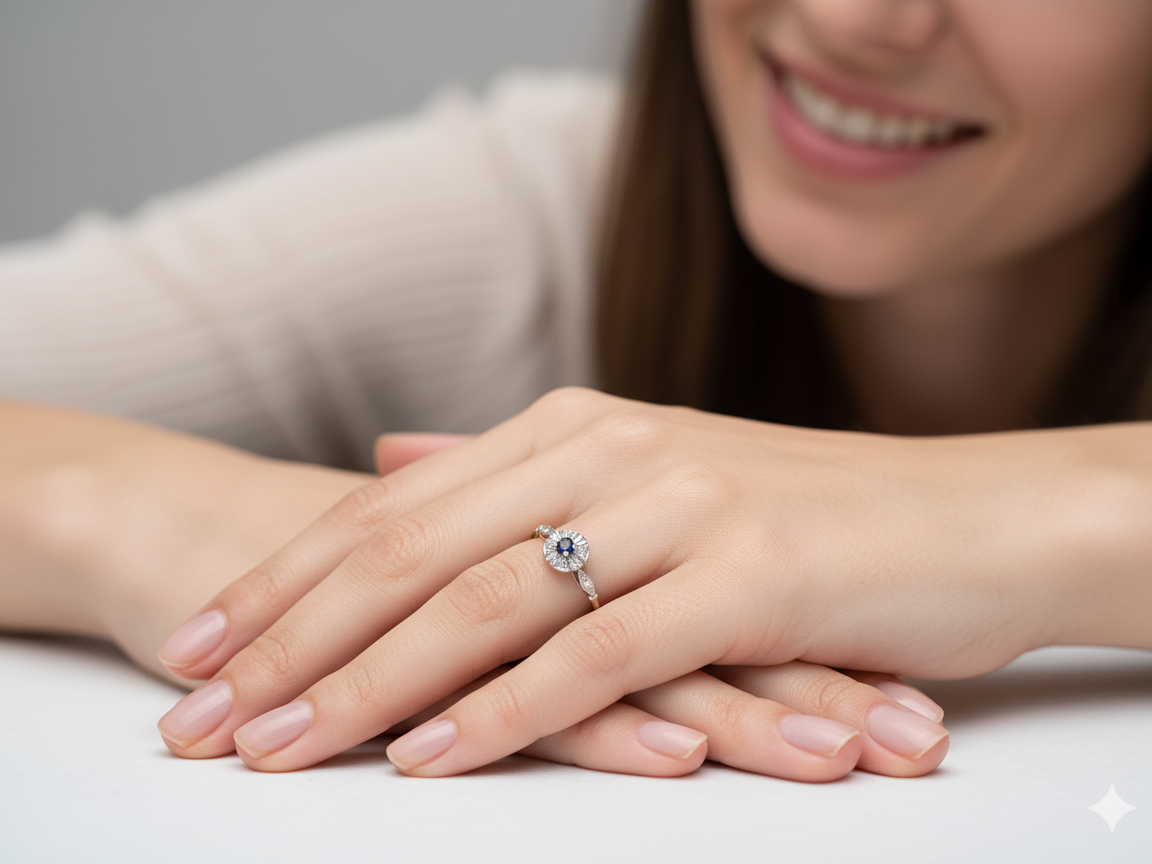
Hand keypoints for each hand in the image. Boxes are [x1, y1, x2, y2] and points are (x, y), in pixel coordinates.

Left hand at [156, 388, 988, 775]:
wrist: (965, 515)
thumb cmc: (800, 509)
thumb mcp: (644, 466)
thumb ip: (509, 467)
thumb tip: (390, 458)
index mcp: (574, 427)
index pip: (394, 509)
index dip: (284, 578)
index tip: (199, 640)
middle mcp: (612, 453)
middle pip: (414, 552)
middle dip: (291, 637)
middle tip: (198, 710)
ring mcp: (680, 509)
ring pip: (486, 603)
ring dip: (369, 683)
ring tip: (277, 748)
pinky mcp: (746, 579)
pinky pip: (598, 657)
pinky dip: (506, 711)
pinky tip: (430, 760)